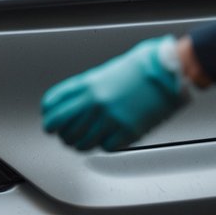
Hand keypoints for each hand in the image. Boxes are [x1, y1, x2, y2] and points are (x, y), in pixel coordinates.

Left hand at [41, 36, 187, 151]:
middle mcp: (94, 103)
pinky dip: (104, 145)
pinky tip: (106, 140)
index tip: (49, 119)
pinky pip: (105, 147)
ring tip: (82, 142)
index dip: (48, 115)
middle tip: (63, 135)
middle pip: (62, 126)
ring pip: (81, 142)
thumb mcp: (106, 71)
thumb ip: (87, 88)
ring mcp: (110, 119)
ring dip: (80, 144)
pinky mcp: (127, 132)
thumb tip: (73, 103)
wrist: (167, 72)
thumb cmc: (141, 67)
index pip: (53, 104)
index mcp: (87, 84)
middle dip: (60, 133)